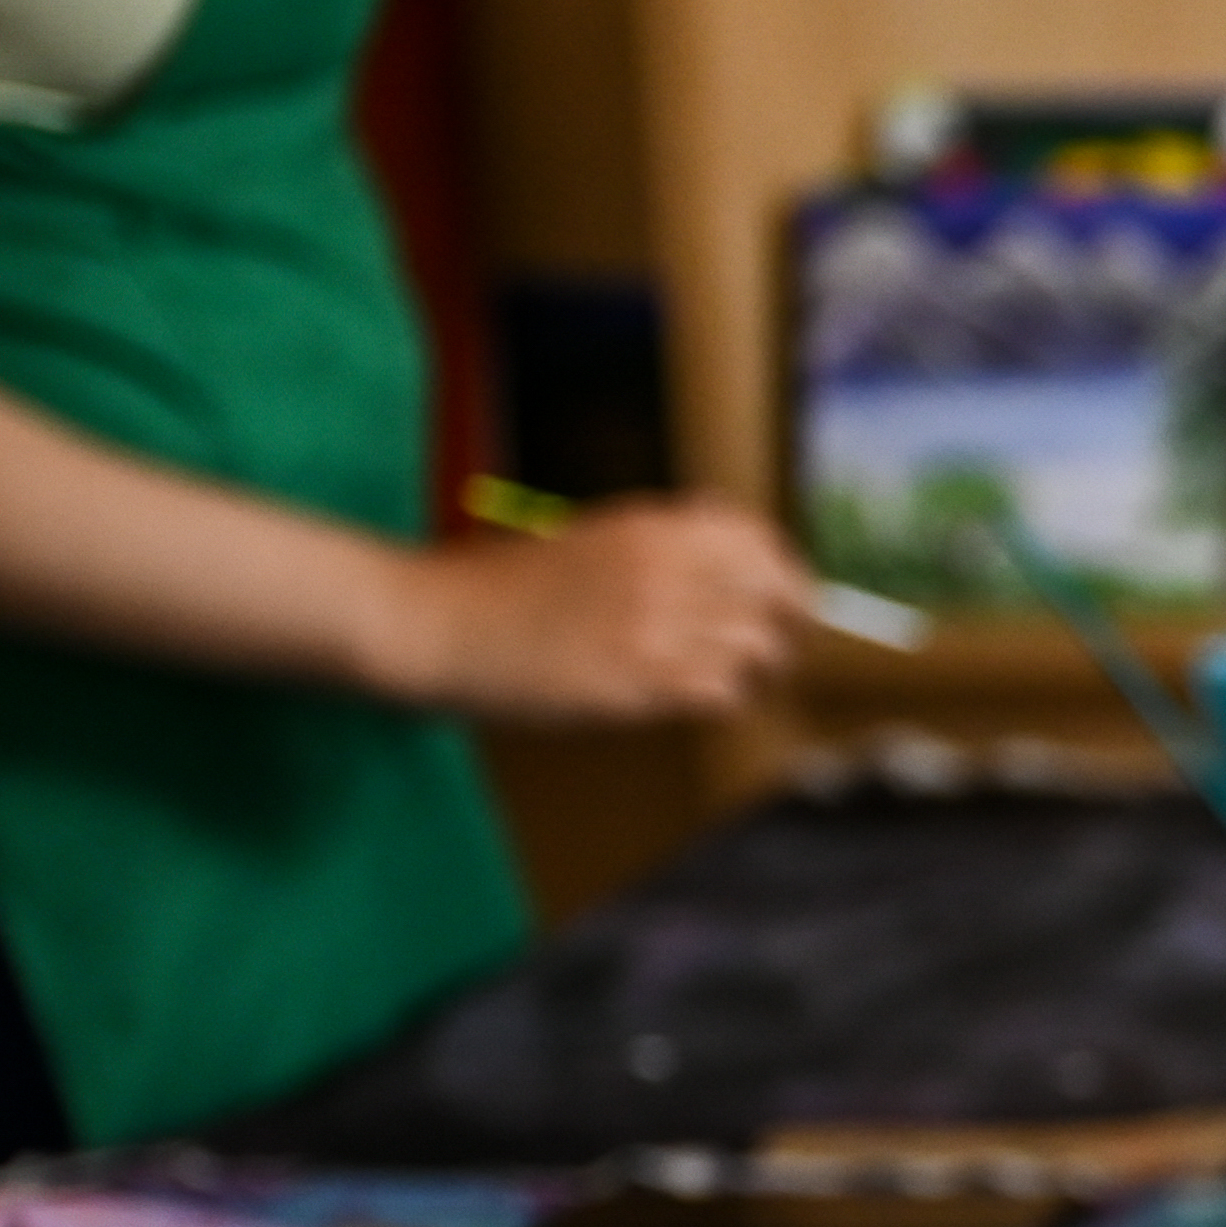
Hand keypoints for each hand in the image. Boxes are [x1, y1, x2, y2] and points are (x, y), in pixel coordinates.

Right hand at [369, 500, 799, 718]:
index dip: (783, 572)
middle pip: (776, 594)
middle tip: (777, 649)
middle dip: (787, 626)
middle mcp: (663, 567)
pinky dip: (721, 700)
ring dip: (752, 670)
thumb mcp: (590, 542)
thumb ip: (658, 550)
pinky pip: (723, 692)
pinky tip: (695, 700)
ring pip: (757, 648)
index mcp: (650, 525)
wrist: (438, 625)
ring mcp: (654, 624)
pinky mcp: (638, 681)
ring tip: (726, 679)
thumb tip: (727, 575)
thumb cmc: (503, 589)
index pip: (757, 539)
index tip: (784, 598)